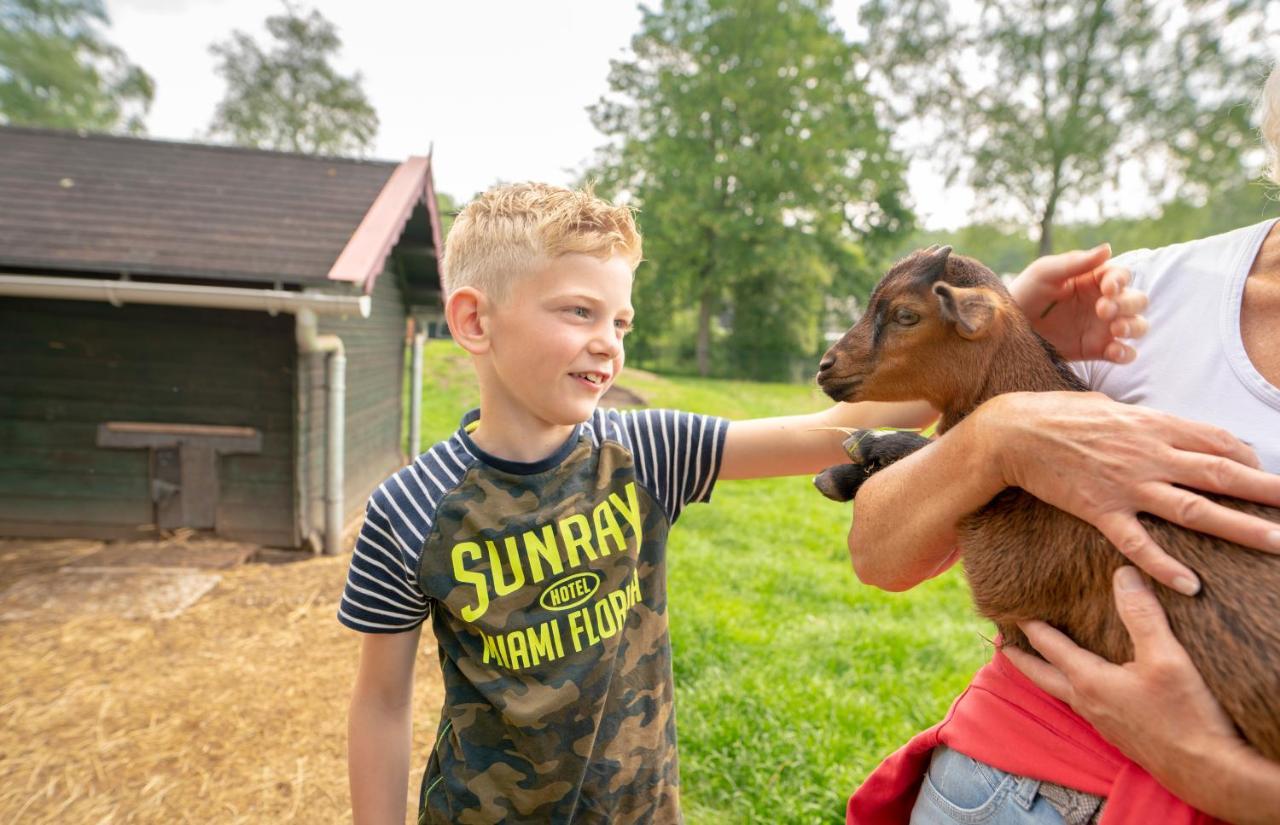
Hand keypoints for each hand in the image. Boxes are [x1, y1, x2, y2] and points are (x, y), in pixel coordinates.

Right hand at [978, 392, 1279, 593]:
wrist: (1012, 432)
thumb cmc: (1057, 415)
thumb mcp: (1110, 408)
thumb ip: (1144, 422)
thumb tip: (1166, 430)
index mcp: (1153, 425)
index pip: (1217, 442)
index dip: (1249, 460)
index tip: (1265, 478)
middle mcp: (1149, 454)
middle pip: (1221, 474)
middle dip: (1267, 491)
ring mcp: (1126, 484)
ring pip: (1193, 508)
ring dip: (1238, 527)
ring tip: (1275, 543)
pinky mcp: (1099, 509)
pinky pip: (1138, 542)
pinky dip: (1164, 565)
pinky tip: (1190, 585)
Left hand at [1007, 567, 1279, 822]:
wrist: (1208, 771)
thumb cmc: (1186, 716)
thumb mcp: (1167, 659)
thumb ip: (1142, 616)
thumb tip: (1122, 574)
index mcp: (1089, 681)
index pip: (1049, 646)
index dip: (1029, 626)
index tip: (1008, 611)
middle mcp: (1087, 703)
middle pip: (1041, 676)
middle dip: (1019, 658)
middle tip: (1000, 644)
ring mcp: (1102, 722)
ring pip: (1061, 691)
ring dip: (1047, 673)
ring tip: (1040, 660)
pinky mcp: (1119, 734)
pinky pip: (1084, 705)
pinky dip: (1073, 688)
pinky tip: (1088, 686)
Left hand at [1010, 244, 1148, 362]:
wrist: (1006, 329)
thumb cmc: (1024, 294)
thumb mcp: (1044, 273)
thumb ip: (1075, 262)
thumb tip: (1108, 249)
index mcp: (1093, 280)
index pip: (1121, 276)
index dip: (1120, 281)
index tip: (1107, 288)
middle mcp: (1103, 302)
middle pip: (1137, 300)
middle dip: (1127, 304)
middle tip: (1103, 310)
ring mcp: (1102, 327)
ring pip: (1137, 325)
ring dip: (1133, 326)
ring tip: (1115, 328)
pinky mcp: (1096, 350)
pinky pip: (1124, 353)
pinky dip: (1126, 353)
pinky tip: (1114, 351)